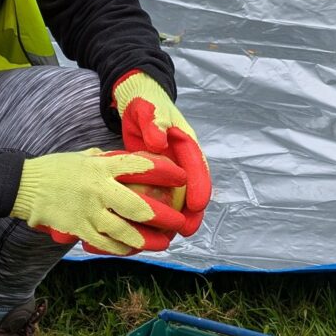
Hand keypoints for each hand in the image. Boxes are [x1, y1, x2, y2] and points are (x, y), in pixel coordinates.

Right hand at [10, 148, 187, 254]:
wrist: (25, 185)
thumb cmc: (57, 168)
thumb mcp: (85, 156)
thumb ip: (108, 160)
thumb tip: (132, 162)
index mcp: (101, 166)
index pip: (140, 166)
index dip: (165, 172)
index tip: (181, 177)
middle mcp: (98, 189)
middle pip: (139, 207)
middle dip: (164, 217)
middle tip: (178, 222)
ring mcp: (88, 211)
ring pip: (125, 232)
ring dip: (148, 240)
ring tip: (162, 243)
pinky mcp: (79, 229)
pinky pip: (106, 243)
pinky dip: (122, 248)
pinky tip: (133, 249)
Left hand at [112, 71, 211, 236]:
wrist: (135, 99)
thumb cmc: (145, 103)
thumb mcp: (149, 109)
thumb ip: (155, 123)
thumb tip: (159, 142)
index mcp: (186, 142)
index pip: (197, 166)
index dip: (200, 186)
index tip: (197, 205)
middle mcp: (182, 157)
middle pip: (192, 187)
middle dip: (192, 210)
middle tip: (186, 231)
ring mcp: (170, 167)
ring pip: (178, 196)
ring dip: (177, 215)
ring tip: (171, 236)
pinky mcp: (157, 175)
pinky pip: (161, 194)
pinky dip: (159, 209)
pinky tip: (150, 227)